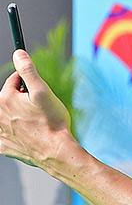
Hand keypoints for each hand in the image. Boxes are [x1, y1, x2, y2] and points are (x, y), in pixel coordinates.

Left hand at [0, 50, 72, 168]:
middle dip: (22, 98)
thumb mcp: (43, 91)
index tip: (39, 90)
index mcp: (5, 99)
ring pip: (6, 114)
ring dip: (17, 113)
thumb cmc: (51, 121)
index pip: (14, 80)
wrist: (54, 151)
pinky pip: (3, 134)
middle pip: (9, 97)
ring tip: (35, 120)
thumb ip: (28, 71)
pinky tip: (23, 133)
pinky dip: (10, 131)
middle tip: (39, 107)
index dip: (29, 82)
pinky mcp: (3, 145)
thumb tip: (18, 54)